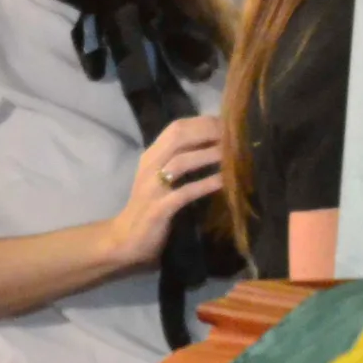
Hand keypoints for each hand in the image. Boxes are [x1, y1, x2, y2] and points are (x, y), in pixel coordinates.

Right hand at [105, 116, 224, 268]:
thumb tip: (219, 144)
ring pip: (180, 162)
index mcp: (152, 156)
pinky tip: (225, 182)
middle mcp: (150, 166)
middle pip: (178, 137)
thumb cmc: (153, 205)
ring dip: (209, 155)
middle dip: (209, 132)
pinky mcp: (158, 209)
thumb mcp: (164, 177)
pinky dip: (206, 184)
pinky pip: (184, 193)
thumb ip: (183, 159)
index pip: (177, 127)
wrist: (126, 239)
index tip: (230, 123)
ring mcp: (152, 188)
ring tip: (235, 154)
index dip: (204, 122)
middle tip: (236, 136)